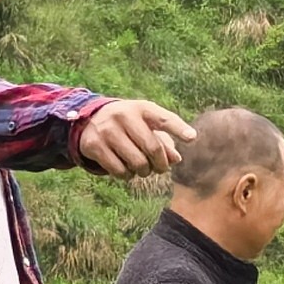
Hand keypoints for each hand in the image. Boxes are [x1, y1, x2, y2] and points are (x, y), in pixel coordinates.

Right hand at [77, 96, 192, 177]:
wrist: (91, 120)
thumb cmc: (129, 124)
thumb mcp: (147, 126)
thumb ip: (164, 141)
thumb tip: (176, 159)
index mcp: (142, 108)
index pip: (163, 118)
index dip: (178, 128)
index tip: (192, 137)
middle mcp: (123, 115)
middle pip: (152, 147)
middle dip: (160, 164)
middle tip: (160, 169)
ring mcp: (107, 130)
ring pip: (136, 162)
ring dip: (143, 171)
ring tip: (141, 169)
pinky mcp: (94, 145)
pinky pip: (119, 170)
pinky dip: (126, 175)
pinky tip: (126, 170)